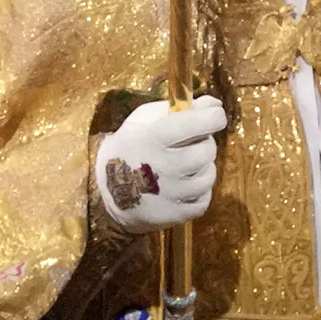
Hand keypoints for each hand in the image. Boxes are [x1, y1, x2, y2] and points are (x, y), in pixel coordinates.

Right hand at [94, 95, 226, 232]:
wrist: (106, 192)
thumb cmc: (130, 147)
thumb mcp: (143, 119)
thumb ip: (178, 108)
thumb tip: (213, 104)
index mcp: (153, 137)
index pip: (199, 122)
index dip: (214, 116)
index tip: (214, 115)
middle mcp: (163, 166)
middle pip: (207, 150)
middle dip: (205, 143)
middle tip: (191, 144)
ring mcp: (170, 194)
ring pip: (209, 175)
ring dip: (202, 168)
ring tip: (185, 166)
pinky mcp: (175, 215)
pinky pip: (205, 199)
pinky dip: (199, 191)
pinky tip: (182, 185)